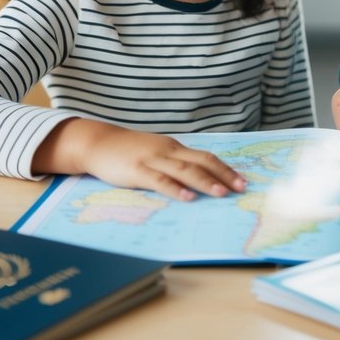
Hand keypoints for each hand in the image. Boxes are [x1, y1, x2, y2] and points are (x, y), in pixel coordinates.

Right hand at [35, 119, 245, 201]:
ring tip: (221, 193)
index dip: (225, 168)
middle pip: (201, 161)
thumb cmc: (128, 151)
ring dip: (205, 182)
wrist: (97, 142)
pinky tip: (187, 197)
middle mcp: (168, 151)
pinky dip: (175, 189)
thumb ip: (174, 163)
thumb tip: (197, 178)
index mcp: (174, 147)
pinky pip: (159, 180)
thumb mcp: (156, 152)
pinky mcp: (137, 170)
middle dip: (223, 175)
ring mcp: (153, 159)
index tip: (242, 180)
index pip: (205, 157)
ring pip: (184, 170)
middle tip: (241, 187)